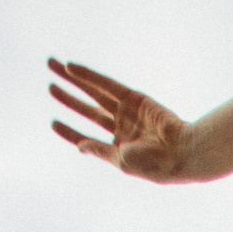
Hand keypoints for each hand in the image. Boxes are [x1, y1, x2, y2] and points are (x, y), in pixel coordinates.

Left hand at [49, 59, 191, 180]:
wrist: (182, 152)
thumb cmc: (154, 165)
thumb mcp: (122, 162)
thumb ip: (100, 151)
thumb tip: (79, 146)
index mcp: (117, 149)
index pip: (87, 137)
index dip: (69, 131)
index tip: (53, 122)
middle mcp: (120, 128)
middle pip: (88, 110)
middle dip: (68, 99)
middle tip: (50, 87)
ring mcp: (127, 111)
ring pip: (94, 93)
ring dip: (73, 81)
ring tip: (53, 66)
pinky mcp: (134, 97)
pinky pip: (106, 84)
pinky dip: (88, 75)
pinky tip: (71, 68)